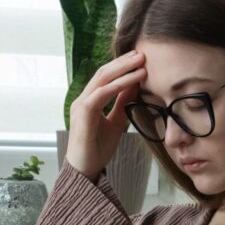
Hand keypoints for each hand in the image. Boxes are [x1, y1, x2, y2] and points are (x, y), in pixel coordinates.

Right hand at [64, 50, 146, 179]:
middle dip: (123, 62)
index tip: (140, 59)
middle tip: (142, 53)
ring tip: (141, 63)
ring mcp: (81, 105)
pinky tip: (133, 80)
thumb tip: (134, 86)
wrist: (85, 170)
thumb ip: (122, 104)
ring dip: (123, 69)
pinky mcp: (83, 114)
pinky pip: (101, 94)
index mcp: (89, 100)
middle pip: (103, 72)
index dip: (122, 66)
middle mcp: (83, 99)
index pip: (106, 77)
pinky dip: (118, 85)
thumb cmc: (98, 149)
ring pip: (102, 79)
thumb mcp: (116, 122)